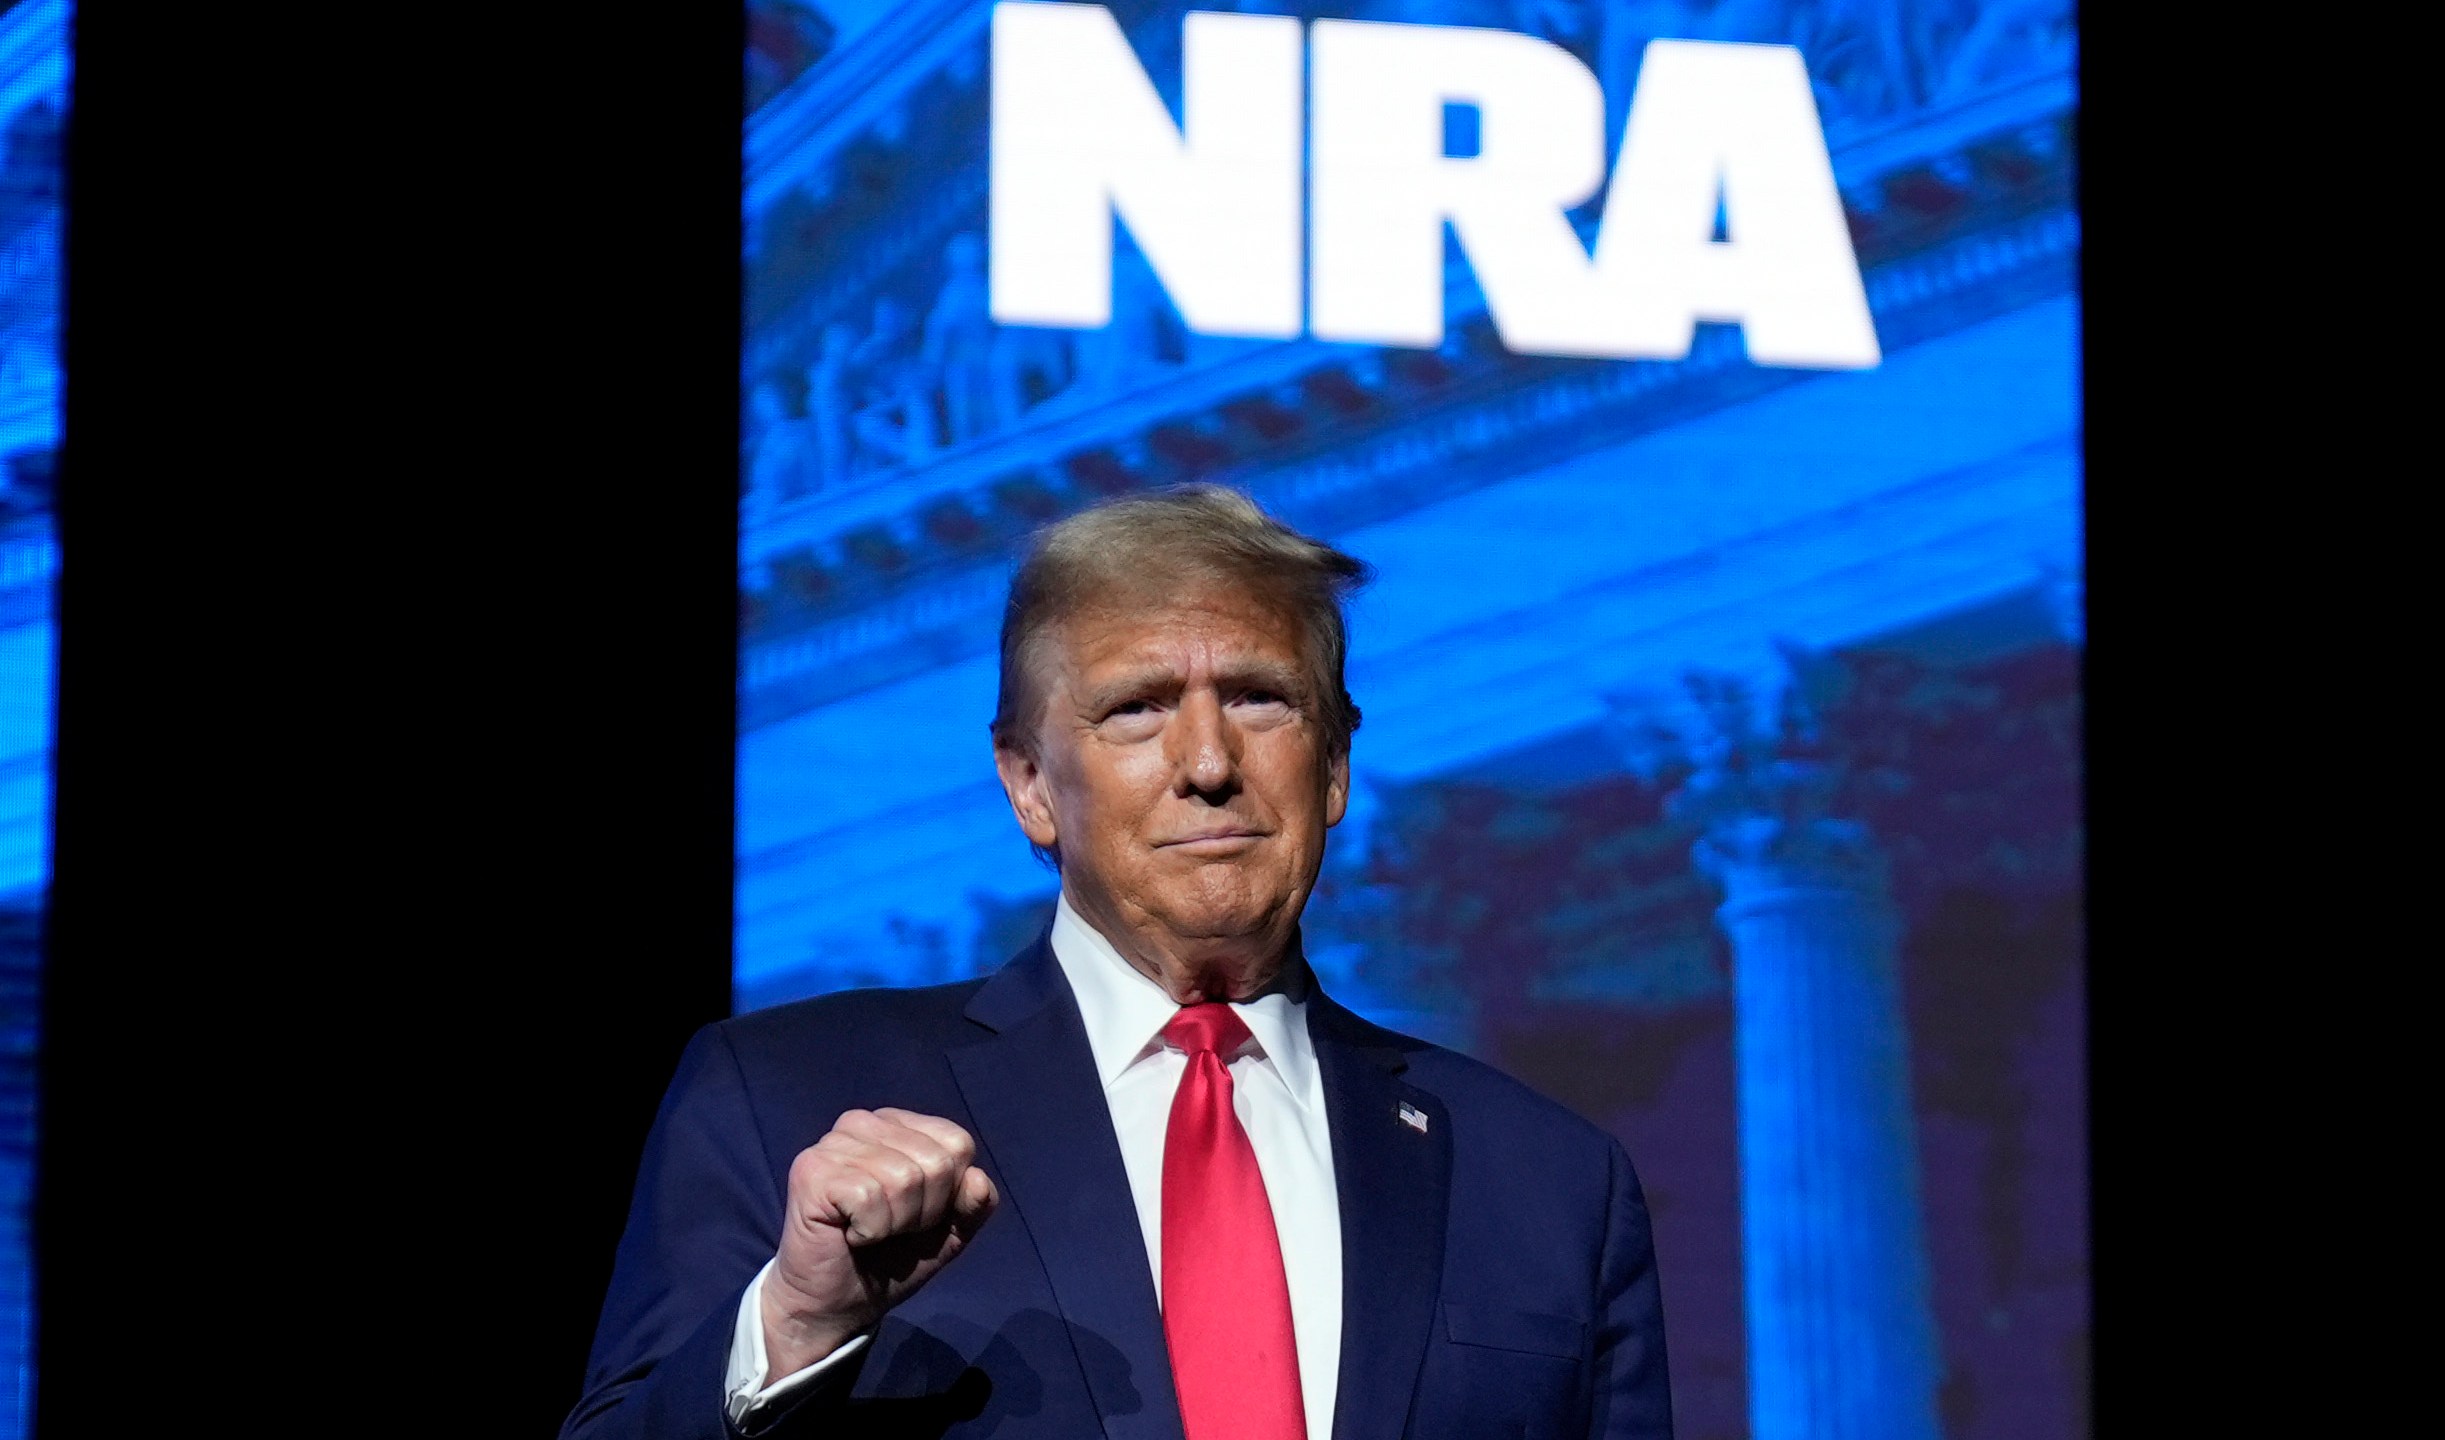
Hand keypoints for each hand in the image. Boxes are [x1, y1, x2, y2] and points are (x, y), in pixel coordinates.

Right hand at [759, 1108, 999, 1378]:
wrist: (835, 1303)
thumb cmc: (888, 1259)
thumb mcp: (949, 1231)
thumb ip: (974, 1204)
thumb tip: (977, 1178)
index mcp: (897, 1125)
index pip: (958, 1143)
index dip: (949, 1193)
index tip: (917, 1215)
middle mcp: (863, 1123)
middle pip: (936, 1161)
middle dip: (924, 1212)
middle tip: (890, 1229)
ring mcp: (833, 1144)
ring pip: (904, 1179)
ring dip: (895, 1223)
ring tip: (869, 1232)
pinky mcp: (812, 1171)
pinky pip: (870, 1197)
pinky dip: (870, 1230)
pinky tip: (849, 1234)